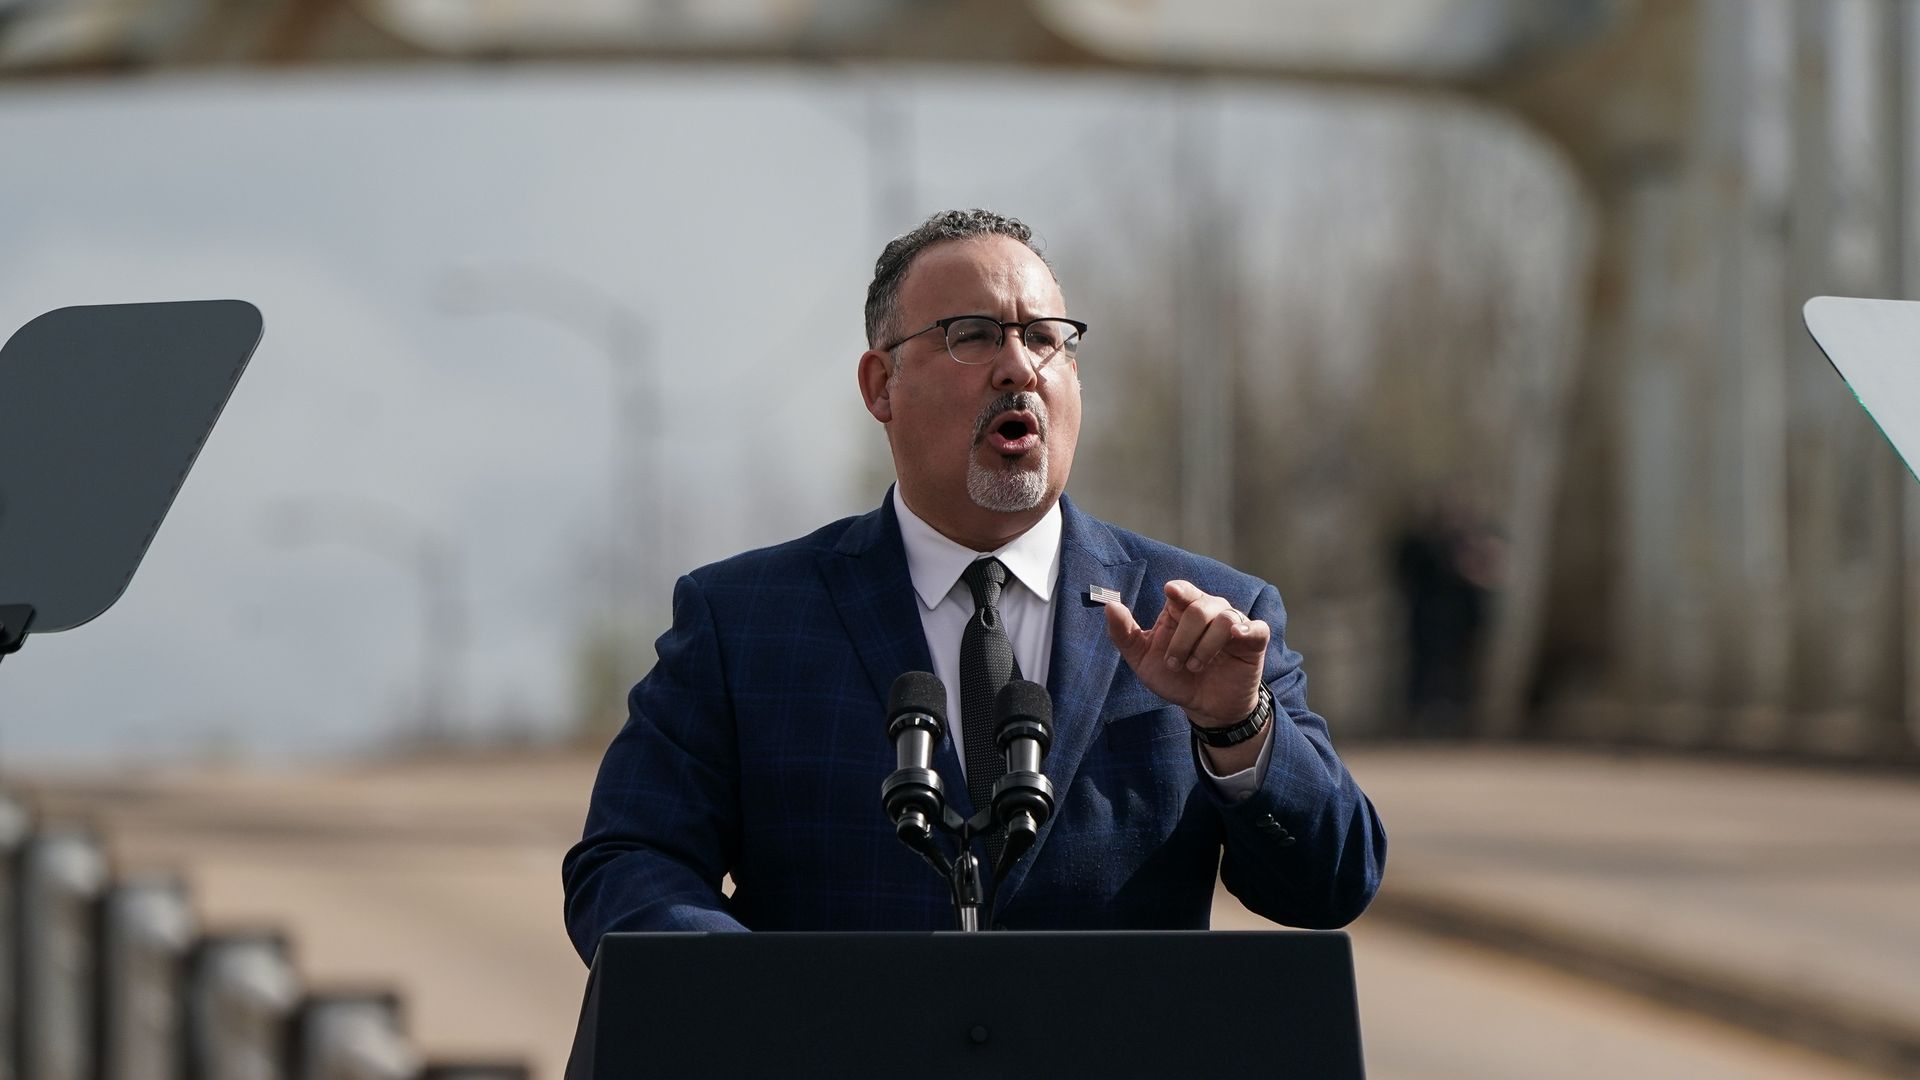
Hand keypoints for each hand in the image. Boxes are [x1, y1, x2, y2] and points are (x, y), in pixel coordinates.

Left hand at [1103, 580, 1267, 727]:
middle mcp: (1209, 611)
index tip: (1170, 593)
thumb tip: (1109, 605)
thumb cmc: (1175, 678)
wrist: (1203, 707)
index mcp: (1182, 610)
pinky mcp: (1254, 641)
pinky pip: (1256, 627)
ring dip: (1205, 646)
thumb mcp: (1143, 660)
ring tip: (1196, 666)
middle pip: (1198, 608)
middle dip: (1183, 639)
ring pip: (1224, 618)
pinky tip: (1235, 640)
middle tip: (1176, 664)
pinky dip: (1246, 631)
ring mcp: (1233, 624)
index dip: (1178, 591)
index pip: (1181, 590)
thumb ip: (1124, 634)